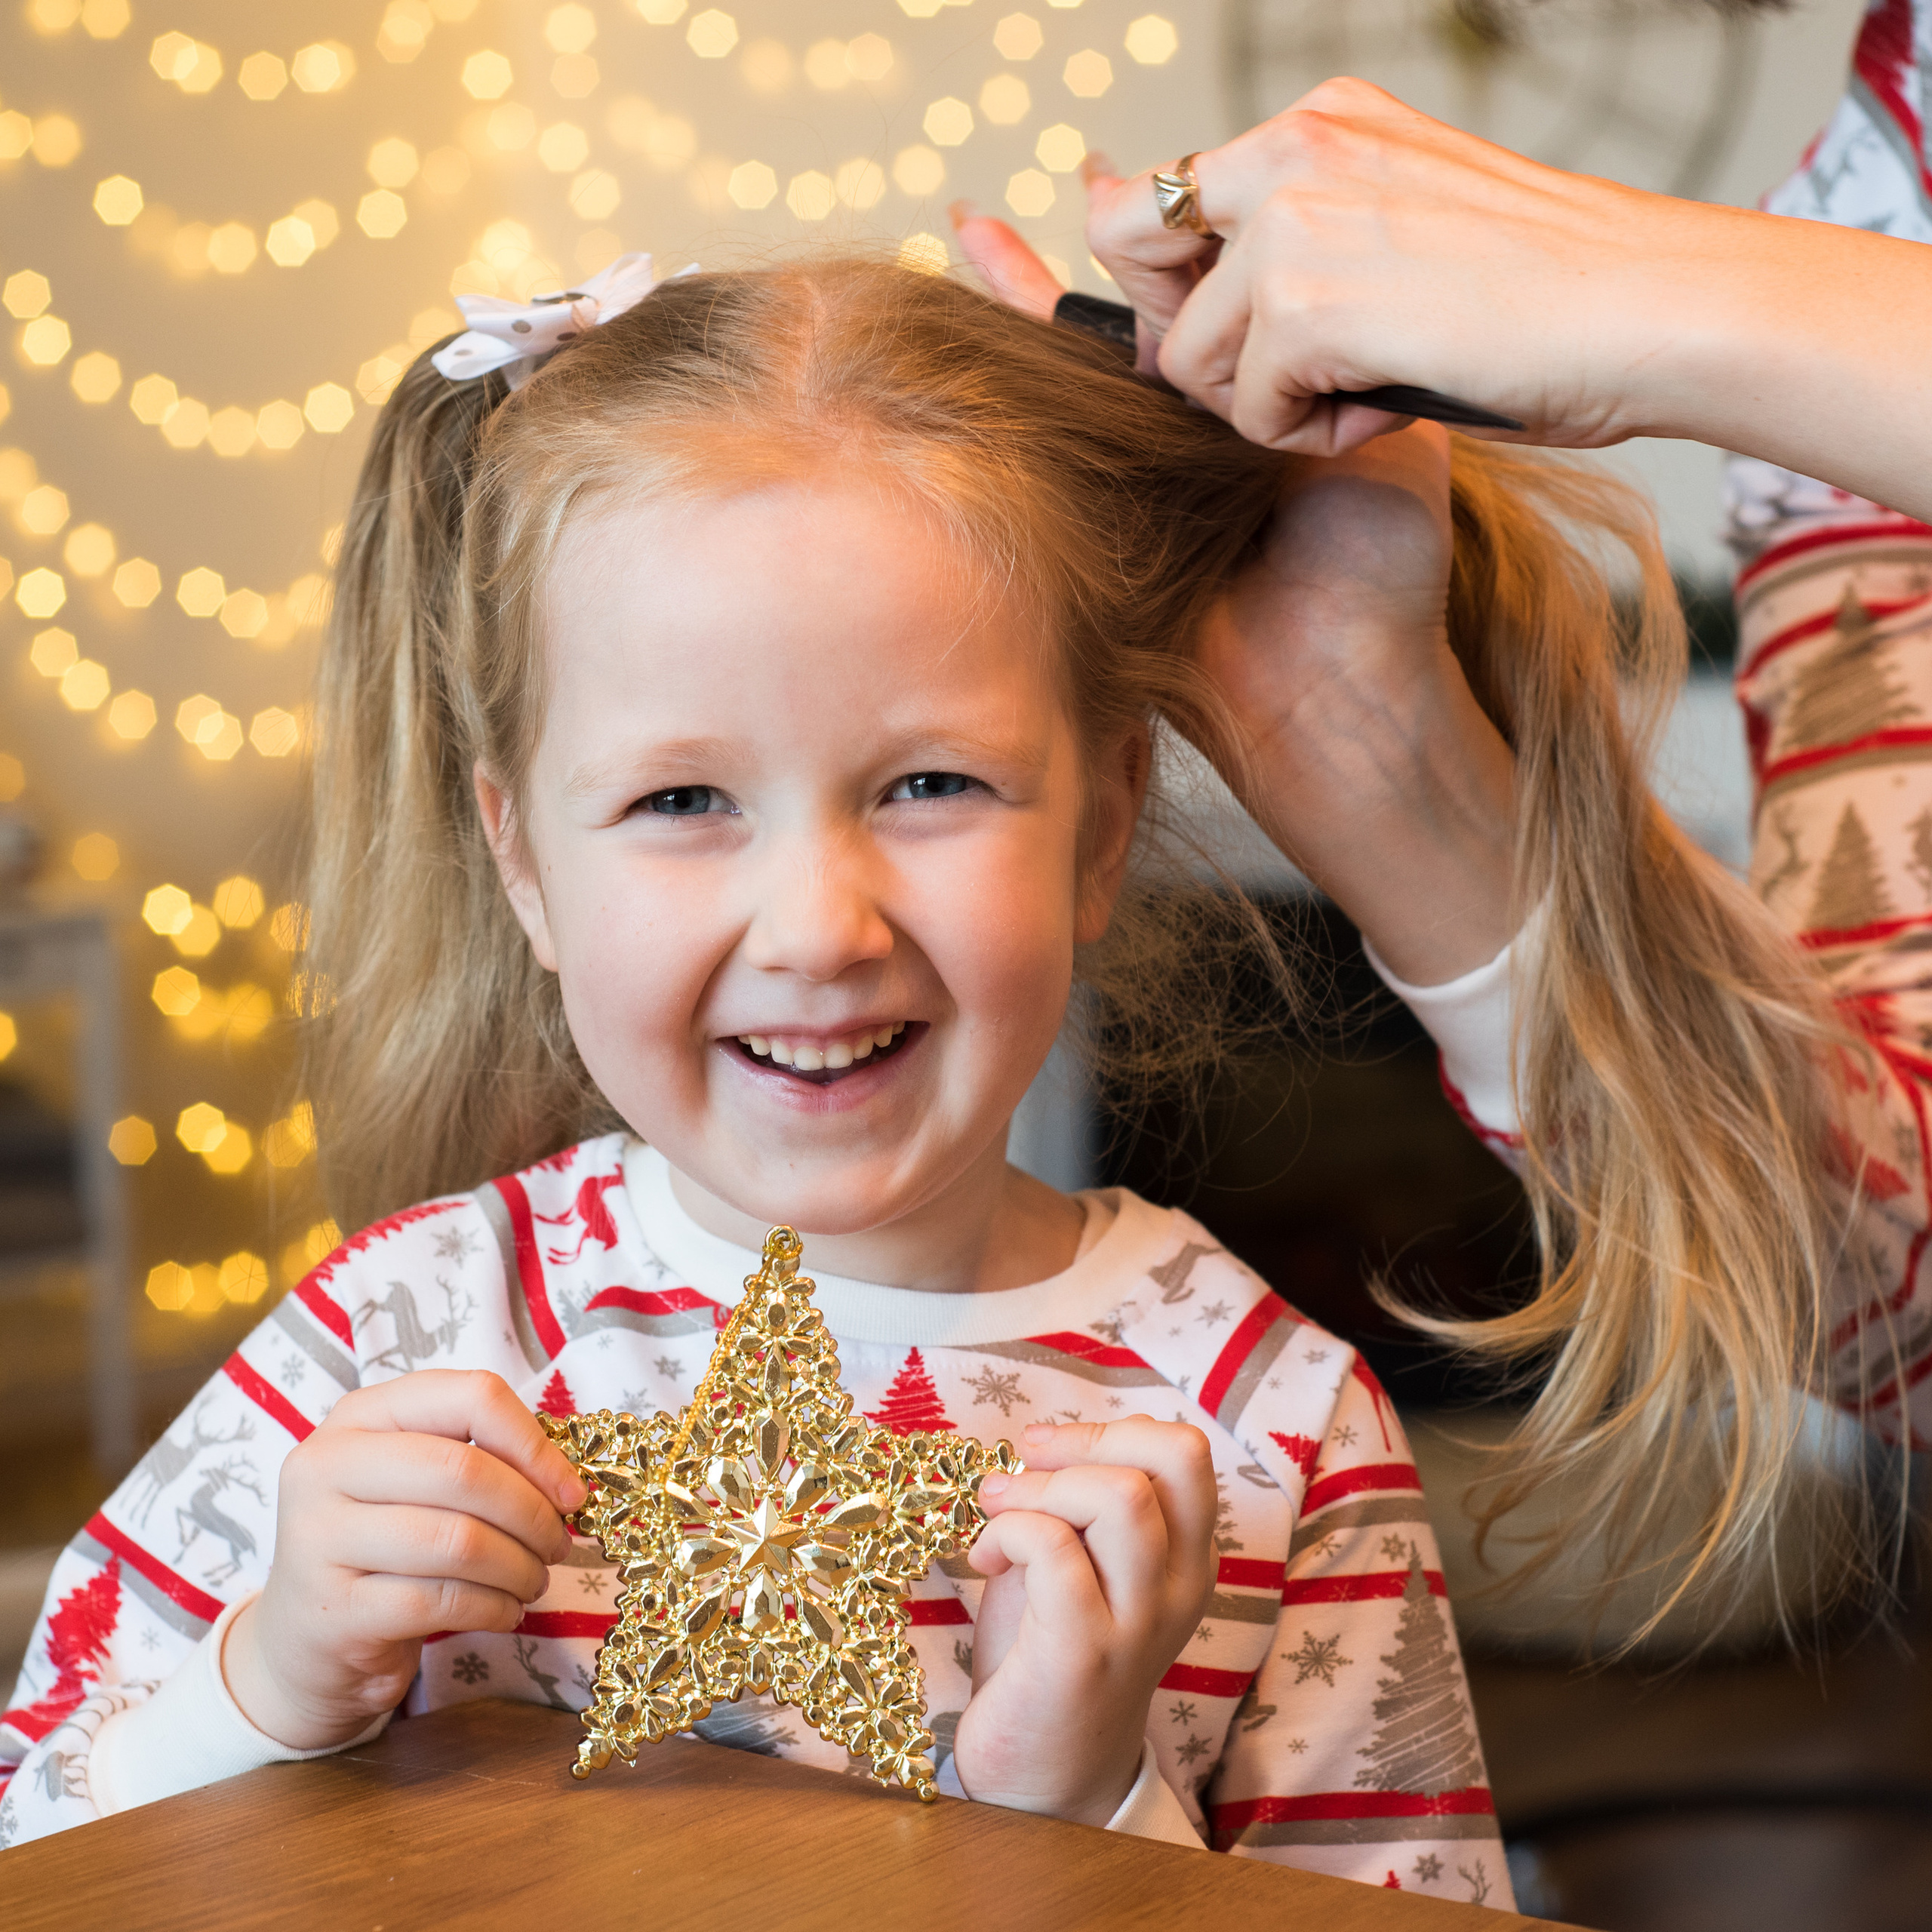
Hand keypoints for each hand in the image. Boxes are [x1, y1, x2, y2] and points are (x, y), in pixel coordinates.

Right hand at [223, 1370, 586, 1749]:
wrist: (306, 1642)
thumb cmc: (384, 1546)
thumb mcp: (416, 1481)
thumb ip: (479, 1459)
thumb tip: (568, 1482)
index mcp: (360, 1414)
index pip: (469, 1395)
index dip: (534, 1443)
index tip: (571, 1491)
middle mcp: (327, 1465)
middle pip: (465, 1471)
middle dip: (532, 1513)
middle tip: (558, 1545)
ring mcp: (318, 1538)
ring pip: (457, 1541)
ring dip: (519, 1567)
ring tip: (535, 1580)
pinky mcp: (332, 1611)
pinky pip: (441, 1602)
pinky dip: (493, 1608)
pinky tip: (507, 1612)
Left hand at [954, 1418, 1216, 1825]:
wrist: (1041, 1777)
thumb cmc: (1049, 1653)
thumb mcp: (1081, 1564)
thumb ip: (1083, 1506)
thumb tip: (1046, 1443)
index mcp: (1185, 1559)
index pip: (1186, 1453)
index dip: (1111, 1429)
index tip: (1050, 1451)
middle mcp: (1178, 1587)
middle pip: (1170, 1458)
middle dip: (1080, 1443)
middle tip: (1024, 1470)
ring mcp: (1137, 1622)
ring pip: (1120, 1496)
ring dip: (1041, 1486)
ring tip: (998, 1512)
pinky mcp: (1082, 1652)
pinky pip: (1053, 1547)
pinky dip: (1008, 1530)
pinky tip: (984, 1560)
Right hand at [955, 201, 1516, 981]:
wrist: (1336, 688)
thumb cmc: (1378, 580)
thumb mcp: (1391, 442)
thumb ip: (1345, 361)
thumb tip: (1307, 280)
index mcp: (1259, 411)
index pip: (1206, 310)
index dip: (1174, 247)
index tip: (1153, 183)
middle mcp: (1185, 440)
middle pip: (1123, 329)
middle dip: (1083, 259)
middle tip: (1049, 189)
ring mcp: (1129, 479)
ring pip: (1066, 373)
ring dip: (1017, 299)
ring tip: (973, 227)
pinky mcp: (1083, 516)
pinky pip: (1035, 432)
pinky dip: (998, 367)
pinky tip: (962, 312)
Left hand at [1049, 77, 1931, 524]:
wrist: (1650, 309)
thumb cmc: (1548, 293)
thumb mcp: (1398, 231)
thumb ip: (1290, 246)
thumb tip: (1159, 299)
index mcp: (1320, 123)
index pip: (1161, 193)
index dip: (1165, 282)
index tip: (1229, 331)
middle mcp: (1292, 150)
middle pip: (1127, 250)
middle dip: (1184, 335)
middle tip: (1286, 373)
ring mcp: (1291, 221)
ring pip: (1185, 356)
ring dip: (1266, 400)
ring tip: (1371, 388)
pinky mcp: (1302, 304)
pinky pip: (1245, 413)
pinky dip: (1313, 437)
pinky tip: (1389, 405)